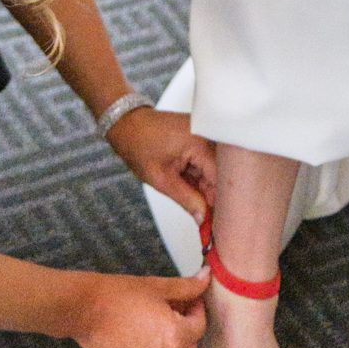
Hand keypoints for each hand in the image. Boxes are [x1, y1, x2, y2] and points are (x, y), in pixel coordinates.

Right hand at [65, 267, 208, 347]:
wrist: (84, 310)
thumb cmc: (120, 294)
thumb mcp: (157, 287)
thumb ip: (187, 287)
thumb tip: (206, 278)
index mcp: (174, 337)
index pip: (200, 326)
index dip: (197, 309)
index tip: (188, 298)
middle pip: (189, 345)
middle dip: (187, 326)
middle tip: (173, 307)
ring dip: (171, 341)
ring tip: (154, 319)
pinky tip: (139, 332)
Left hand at [107, 105, 218, 219]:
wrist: (128, 125)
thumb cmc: (139, 145)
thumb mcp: (162, 180)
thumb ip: (187, 200)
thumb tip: (204, 218)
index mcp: (200, 144)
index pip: (221, 179)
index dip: (218, 203)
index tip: (214, 222)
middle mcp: (207, 136)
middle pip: (219, 175)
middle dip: (211, 197)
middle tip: (202, 217)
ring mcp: (204, 136)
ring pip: (212, 171)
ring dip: (203, 187)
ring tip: (185, 193)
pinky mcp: (199, 139)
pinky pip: (205, 163)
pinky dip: (198, 177)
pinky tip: (185, 182)